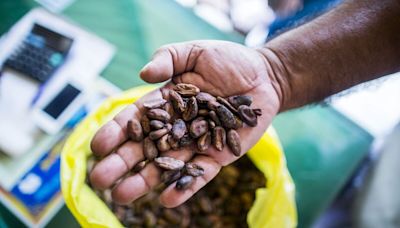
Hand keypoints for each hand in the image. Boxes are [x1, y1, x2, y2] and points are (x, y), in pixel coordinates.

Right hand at [89, 40, 281, 207]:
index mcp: (165, 103)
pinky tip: (167, 200)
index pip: (135, 119)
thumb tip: (144, 73)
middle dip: (121, 163)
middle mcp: (176, 126)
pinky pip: (199, 173)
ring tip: (123, 196)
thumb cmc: (228, 61)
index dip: (115, 132)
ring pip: (167, 164)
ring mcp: (196, 143)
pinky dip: (185, 186)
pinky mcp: (218, 155)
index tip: (97, 146)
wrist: (264, 76)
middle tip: (99, 180)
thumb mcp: (194, 51)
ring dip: (145, 181)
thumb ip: (167, 58)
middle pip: (145, 147)